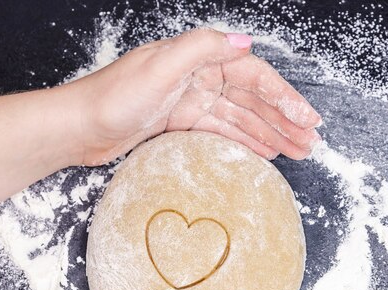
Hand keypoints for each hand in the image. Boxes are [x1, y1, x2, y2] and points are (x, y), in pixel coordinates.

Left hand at [63, 28, 322, 165]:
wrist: (78, 127)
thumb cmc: (113, 97)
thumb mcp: (160, 67)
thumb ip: (202, 50)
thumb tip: (245, 41)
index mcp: (198, 59)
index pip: (254, 77)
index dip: (284, 97)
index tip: (308, 119)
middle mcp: (198, 76)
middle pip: (252, 99)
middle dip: (284, 119)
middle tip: (310, 142)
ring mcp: (190, 100)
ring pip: (240, 117)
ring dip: (269, 133)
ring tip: (295, 152)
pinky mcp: (179, 122)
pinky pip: (221, 130)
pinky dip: (244, 140)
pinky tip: (263, 151)